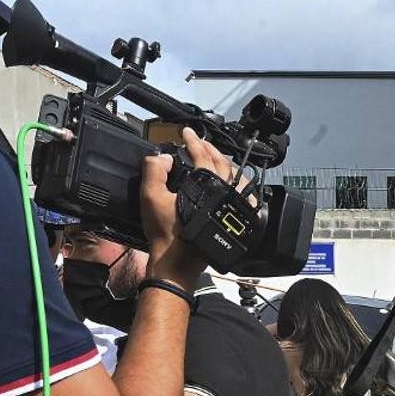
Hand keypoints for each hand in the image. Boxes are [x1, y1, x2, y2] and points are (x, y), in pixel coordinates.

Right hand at [140, 127, 235, 290]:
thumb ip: (154, 170)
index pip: (203, 155)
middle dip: (210, 148)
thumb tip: (164, 155)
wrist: (179, 263)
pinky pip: (243, 197)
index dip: (193, 140)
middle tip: (199, 141)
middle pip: (223, 163)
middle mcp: (225, 195)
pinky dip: (237, 185)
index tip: (186, 132)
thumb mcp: (151, 197)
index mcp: (207, 187)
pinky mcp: (237, 221)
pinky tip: (230, 183)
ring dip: (225, 164)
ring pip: (236, 178)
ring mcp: (234, 208)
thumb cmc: (166, 233)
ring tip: (213, 158)